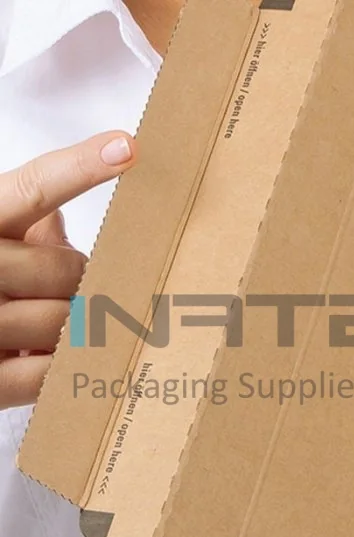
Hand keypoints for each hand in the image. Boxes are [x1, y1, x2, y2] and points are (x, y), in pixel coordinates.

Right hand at [0, 133, 136, 409]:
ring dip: (75, 327)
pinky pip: (48, 373)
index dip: (82, 167)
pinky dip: (62, 366)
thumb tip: (85, 196)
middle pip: (66, 269)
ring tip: (53, 326)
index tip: (127, 148)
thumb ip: (28, 221)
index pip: (33, 188)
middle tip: (69, 292)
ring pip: (63, 321)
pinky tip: (53, 357)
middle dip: (81, 283)